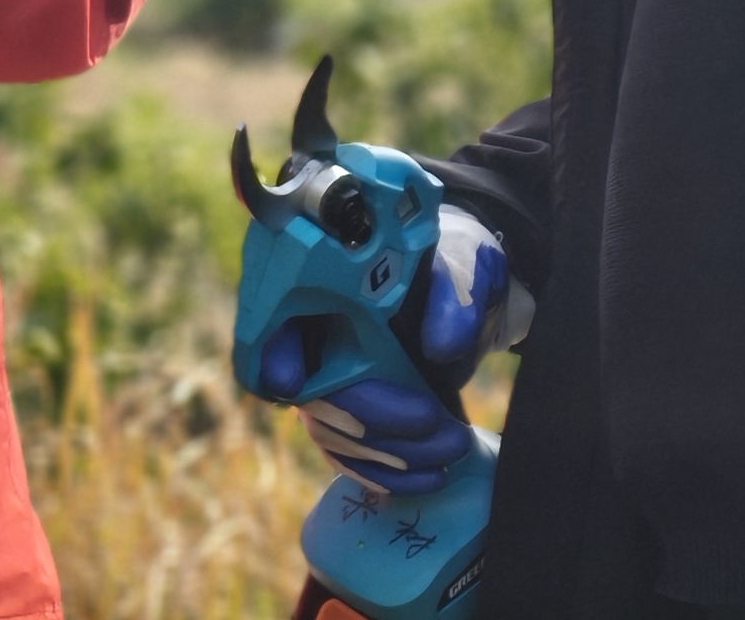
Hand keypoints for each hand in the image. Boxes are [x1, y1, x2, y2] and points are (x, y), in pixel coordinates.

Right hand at [243, 204, 524, 498]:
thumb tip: (441, 346)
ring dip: (390, 454)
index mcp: (328, 284)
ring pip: (333, 433)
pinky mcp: (353, 415)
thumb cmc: (458, 268)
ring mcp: (331, 379)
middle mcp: (317, 335)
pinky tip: (428, 476)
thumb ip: (455, 300)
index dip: (273, 354)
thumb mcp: (465, 270)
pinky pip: (349, 455)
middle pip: (312, 392)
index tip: (294, 382)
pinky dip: (385, 473)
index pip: (274, 320)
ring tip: (451, 449)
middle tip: (437, 427)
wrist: (470, 297)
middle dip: (372, 421)